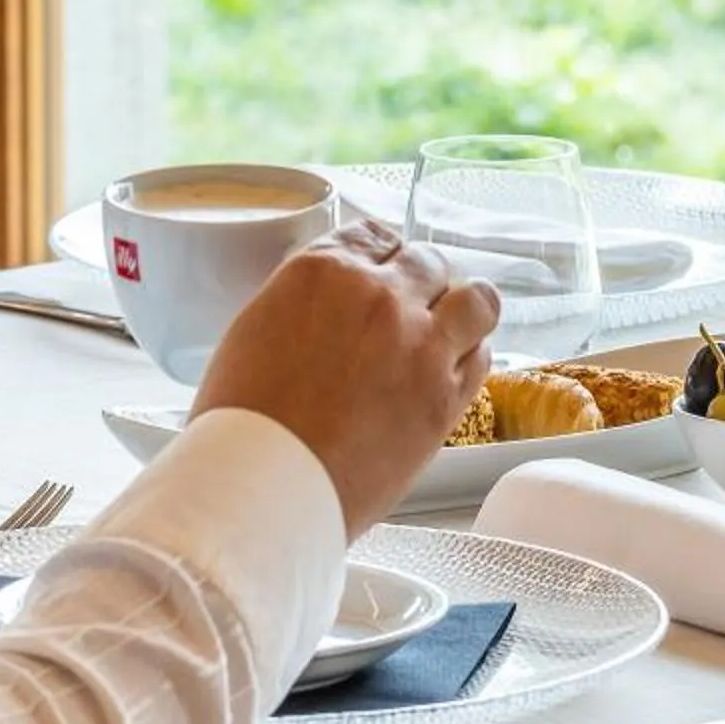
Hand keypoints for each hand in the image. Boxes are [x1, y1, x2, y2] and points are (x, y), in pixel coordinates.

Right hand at [192, 222, 501, 533]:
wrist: (265, 488)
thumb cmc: (243, 425)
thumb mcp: (255, 332)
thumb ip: (304, 305)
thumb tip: (331, 311)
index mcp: (322, 271)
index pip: (374, 235)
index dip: (382, 256)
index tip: (384, 272)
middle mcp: (379, 296)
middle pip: (428, 262)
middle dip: (421, 284)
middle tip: (410, 312)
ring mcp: (420, 344)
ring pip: (476, 300)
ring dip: (463, 311)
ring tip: (448, 332)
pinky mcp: (445, 397)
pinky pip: (482, 356)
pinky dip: (470, 357)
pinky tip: (451, 370)